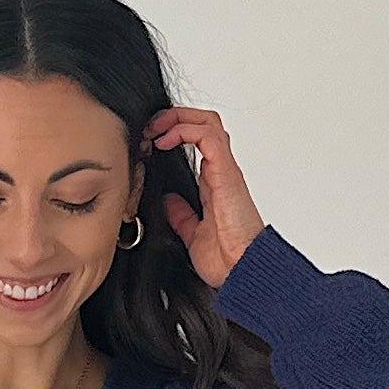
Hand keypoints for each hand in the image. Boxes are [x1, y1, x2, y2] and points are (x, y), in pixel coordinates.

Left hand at [143, 104, 266, 289]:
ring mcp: (224, 169)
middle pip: (203, 122)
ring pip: (206, 121)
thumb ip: (180, 215)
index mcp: (213, 182)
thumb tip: (168, 202)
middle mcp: (220, 171)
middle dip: (173, 117)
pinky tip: (164, 141)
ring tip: (154, 129)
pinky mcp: (225, 171)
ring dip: (176, 117)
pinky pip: (207, 135)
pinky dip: (183, 129)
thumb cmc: (226, 258)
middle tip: (149, 128)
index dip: (172, 132)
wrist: (240, 270)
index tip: (148, 142)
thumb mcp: (191, 233)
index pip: (197, 140)